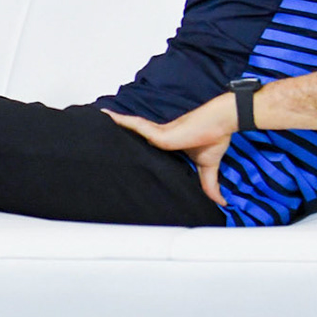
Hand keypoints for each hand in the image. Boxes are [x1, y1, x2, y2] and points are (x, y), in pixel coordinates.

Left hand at [102, 93, 238, 206]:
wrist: (221, 124)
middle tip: (97, 140)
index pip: (144, 148)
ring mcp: (157, 135)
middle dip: (116, 136)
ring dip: (113, 125)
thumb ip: (209, 184)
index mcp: (166, 146)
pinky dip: (120, 120)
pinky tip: (105, 115)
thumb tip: (220, 202)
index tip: (118, 156)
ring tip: (95, 121)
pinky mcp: (158, 133)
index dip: (132, 150)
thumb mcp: (208, 167)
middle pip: (132, 138)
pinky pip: (134, 125)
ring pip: (129, 129)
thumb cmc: (214, 138)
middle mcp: (158, 138)